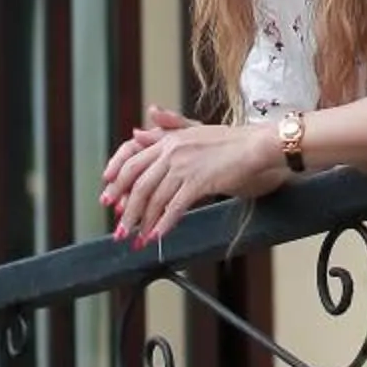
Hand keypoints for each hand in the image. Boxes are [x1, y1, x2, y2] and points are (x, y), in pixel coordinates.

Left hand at [99, 105, 280, 247]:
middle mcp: (172, 150)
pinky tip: (158, 235)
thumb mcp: (195, 130)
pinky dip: (164, 223)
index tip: (108, 198)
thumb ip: (166, 128)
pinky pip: (175, 206)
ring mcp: (185, 165)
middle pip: (138, 182)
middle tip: (120, 230)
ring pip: (154, 197)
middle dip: (126, 209)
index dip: (116, 180)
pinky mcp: (200, 180)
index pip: (130, 158)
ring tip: (137, 239)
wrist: (257, 146)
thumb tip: (136, 130)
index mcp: (168, 138)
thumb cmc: (231, 141)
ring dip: (143, 222)